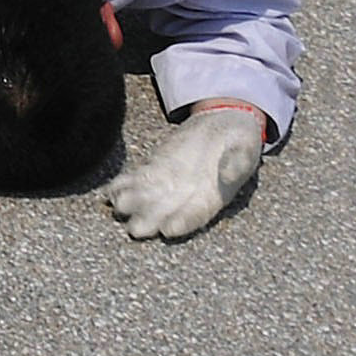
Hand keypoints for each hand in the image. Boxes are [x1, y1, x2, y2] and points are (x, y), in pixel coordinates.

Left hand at [103, 104, 266, 240]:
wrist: (223, 124)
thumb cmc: (239, 141)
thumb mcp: (245, 148)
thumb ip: (237, 162)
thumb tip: (228, 176)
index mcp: (214, 197)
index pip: (197, 215)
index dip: (183, 223)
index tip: (168, 230)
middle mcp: (189, 196)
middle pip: (166, 213)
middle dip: (150, 221)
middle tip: (135, 229)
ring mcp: (170, 182)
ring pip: (147, 198)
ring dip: (131, 204)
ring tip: (117, 205)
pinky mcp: (157, 166)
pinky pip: (138, 178)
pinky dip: (123, 184)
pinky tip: (110, 190)